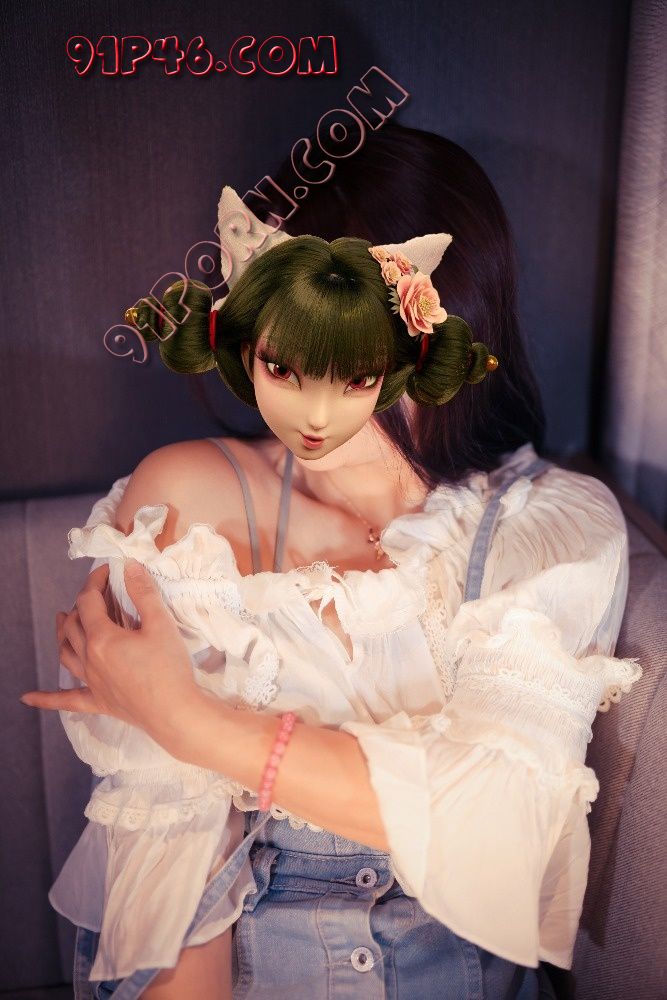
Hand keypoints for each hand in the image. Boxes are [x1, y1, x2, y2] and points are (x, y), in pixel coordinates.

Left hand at [20, 559, 200, 748]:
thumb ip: (144, 594)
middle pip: (73, 625)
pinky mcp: (99, 702)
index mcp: (102, 638)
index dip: (95, 581)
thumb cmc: (169, 668)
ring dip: (61, 635)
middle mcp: (89, 659)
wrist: (175, 713)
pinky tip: (26, 698)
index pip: (88, 601)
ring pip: (65, 654)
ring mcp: (91, 682)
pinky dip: (45, 699)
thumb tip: (130, 567)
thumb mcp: (161, 625)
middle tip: (97, 594)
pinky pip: (66, 700)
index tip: (108, 571)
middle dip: (81, 604)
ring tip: (62, 620)